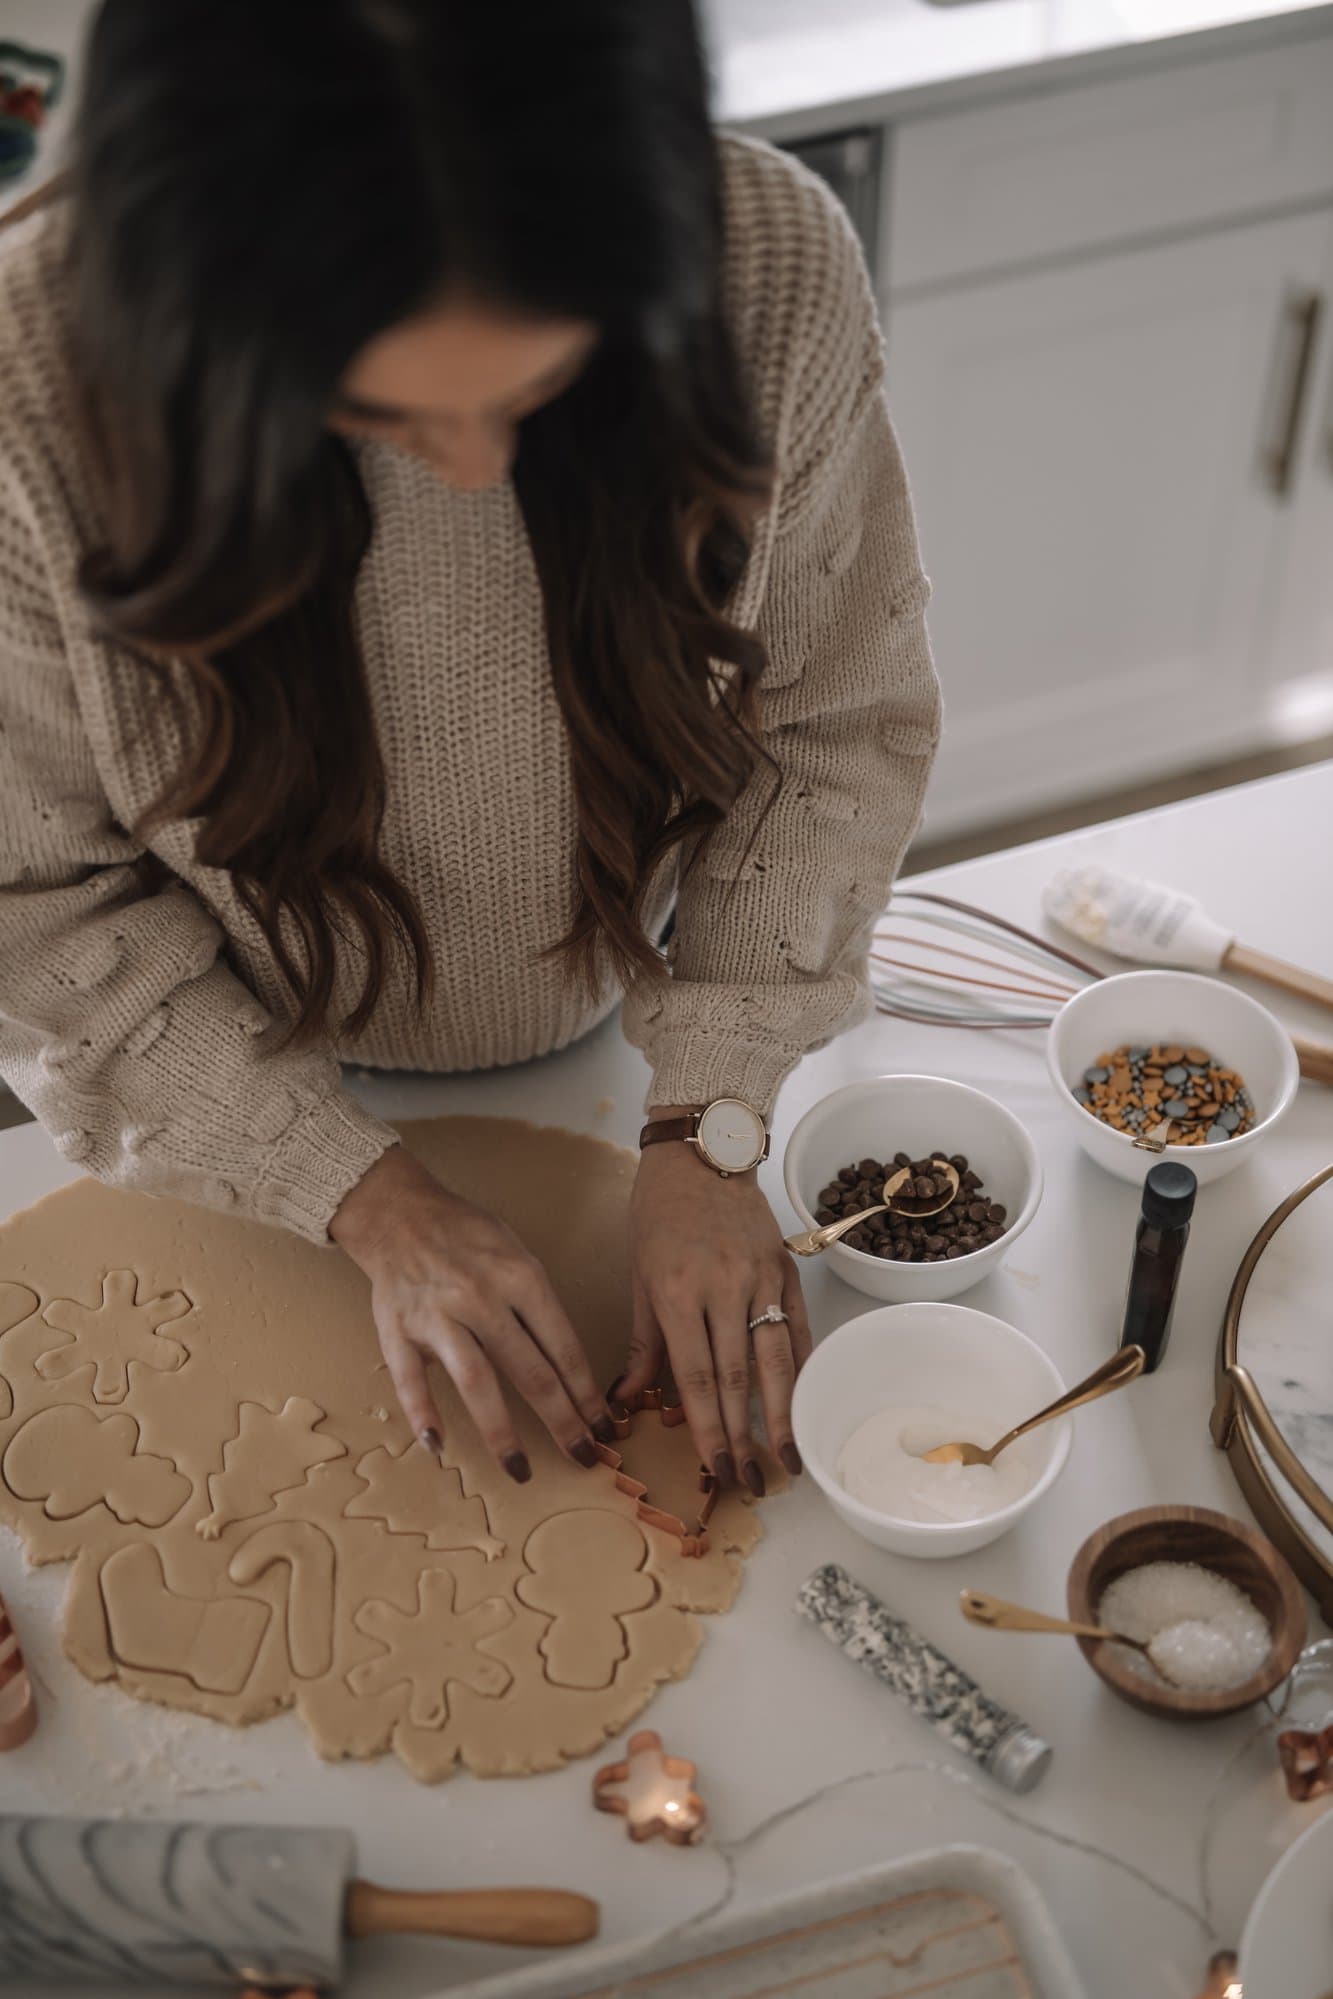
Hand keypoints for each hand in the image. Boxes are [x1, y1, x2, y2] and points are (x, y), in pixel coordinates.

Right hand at [331, 1146, 615, 1480]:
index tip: (605, 1426)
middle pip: (530, 1371)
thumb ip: (538, 1304)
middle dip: (562, 1421)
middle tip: (584, 1458)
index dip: (587, 1394)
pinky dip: (423, 1413)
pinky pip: (410, 1379)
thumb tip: (568, 1365)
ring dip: (501, 1431)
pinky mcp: (398, 1330)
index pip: (563, 1347)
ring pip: (476, 1381)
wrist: (398, 1213)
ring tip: (521, 1469)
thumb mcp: (517, 1252)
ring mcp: (438, 1316)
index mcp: (520, 1277)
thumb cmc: (467, 1235)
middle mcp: (482, 1298)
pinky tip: (439, 1447)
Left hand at [620, 1123, 810, 1493]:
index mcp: (678, 1293)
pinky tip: (806, 1403)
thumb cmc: (658, 1216)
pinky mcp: (786, 1271)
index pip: (697, 1378)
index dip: (709, 1430)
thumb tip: (627, 1401)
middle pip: (738, 1379)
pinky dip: (803, 1369)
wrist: (701, 1157)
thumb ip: (643, 1344)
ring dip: (784, 1415)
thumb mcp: (638, 1278)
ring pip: (776, 1360)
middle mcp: (724, 1289)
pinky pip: (797, 1329)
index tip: (716, 1471)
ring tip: (790, 1459)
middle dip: (745, 1437)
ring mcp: (761, 1279)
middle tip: (752, 1484)